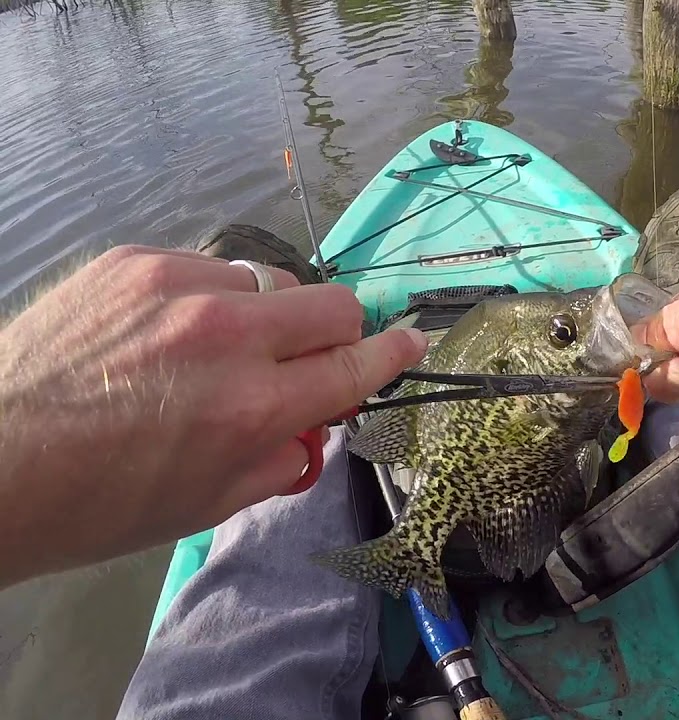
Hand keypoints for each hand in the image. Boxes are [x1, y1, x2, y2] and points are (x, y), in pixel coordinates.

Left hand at [0, 246, 426, 584]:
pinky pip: (206, 268)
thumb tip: (310, 426)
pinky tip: (164, 333)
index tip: (412, 341)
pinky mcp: (134, 262)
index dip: (393, 354)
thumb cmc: (98, 503)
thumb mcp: (207, 504)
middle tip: (303, 363)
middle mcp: (230, 335)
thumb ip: (280, 459)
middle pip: (331, 304)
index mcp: (255, 406)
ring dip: (262, 317)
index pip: (356, 365)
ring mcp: (179, 288)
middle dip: (334, 335)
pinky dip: (204, 301)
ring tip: (212, 352)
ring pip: (268, 281)